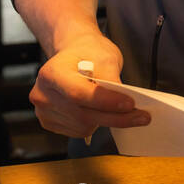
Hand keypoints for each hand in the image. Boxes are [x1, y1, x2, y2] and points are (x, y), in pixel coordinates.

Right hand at [29, 33, 149, 138]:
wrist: (74, 54)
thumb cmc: (88, 53)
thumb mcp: (105, 57)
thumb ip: (112, 79)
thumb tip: (124, 103)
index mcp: (51, 72)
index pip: (79, 93)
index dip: (106, 101)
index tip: (130, 104)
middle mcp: (42, 93)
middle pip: (82, 114)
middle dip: (115, 117)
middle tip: (142, 116)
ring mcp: (43, 110)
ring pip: (82, 126)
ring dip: (105, 121)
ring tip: (118, 109)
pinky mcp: (49, 122)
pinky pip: (77, 131)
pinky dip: (94, 124)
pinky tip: (99, 111)